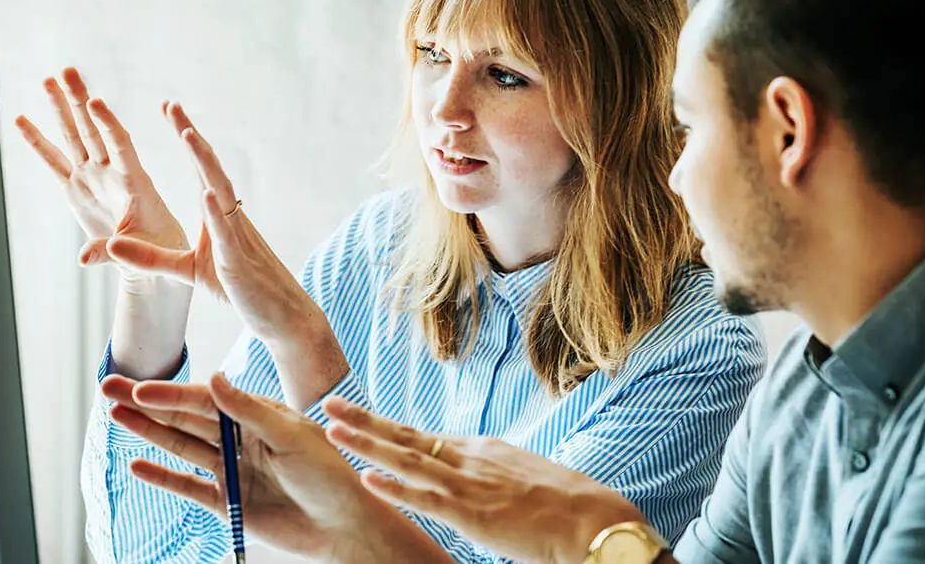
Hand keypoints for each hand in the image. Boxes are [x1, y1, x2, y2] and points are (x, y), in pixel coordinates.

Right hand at [14, 67, 187, 274]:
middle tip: (67, 71)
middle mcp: (111, 172)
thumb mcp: (142, 253)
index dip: (108, 124)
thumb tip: (82, 260)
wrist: (153, 256)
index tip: (96, 102)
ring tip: (47, 80)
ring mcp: (92, 177)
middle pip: (93, 130)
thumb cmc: (158, 251)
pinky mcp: (76, 189)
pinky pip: (53, 162)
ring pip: (73, 137)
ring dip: (61, 109)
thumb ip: (111, 252)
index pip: (120, 145)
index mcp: (134, 181)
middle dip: (79, 101)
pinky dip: (37, 142)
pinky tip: (21, 120)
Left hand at [102, 104, 325, 344]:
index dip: (187, 139)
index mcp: (219, 216)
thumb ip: (151, 258)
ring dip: (204, 162)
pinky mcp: (238, 261)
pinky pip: (226, 232)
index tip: (170, 110)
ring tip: (187, 134)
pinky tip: (207, 192)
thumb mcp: (187, 271)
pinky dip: (216, 211)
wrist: (281, 316)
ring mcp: (237, 236)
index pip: (201, 169)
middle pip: (210, 168)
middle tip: (172, 105)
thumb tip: (113, 244)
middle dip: (191, 135)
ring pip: (220, 190)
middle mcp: (230, 217)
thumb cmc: (240, 290)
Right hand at [102, 373, 453, 562]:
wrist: (345, 525)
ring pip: (182, 447)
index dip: (171, 394)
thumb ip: (249, 410)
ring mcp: (233, 470)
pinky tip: (137, 464)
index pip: (206, 400)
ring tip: (115, 416)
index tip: (139, 387)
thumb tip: (214, 378)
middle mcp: (241, 438)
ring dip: (148, 432)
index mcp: (258, 415)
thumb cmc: (330, 474)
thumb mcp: (293, 436)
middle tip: (107, 386)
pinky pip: (189, 487)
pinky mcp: (230, 503)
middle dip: (146, 403)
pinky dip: (163, 476)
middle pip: (185, 417)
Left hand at [324, 397, 650, 563]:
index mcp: (480, 451)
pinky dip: (395, 488)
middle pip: (405, 436)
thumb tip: (478, 481)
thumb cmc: (566, 505)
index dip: (384, 426)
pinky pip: (427, 499)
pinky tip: (368, 478)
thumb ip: (493, 476)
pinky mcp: (474, 514)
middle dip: (364, 421)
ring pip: (407, 460)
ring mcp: (470, 484)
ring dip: (366, 444)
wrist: (595, 519)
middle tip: (328, 404)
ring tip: (332, 430)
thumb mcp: (521, 479)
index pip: (422, 436)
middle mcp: (470, 459)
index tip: (355, 415)